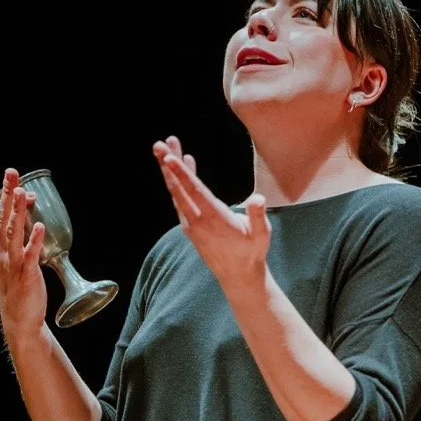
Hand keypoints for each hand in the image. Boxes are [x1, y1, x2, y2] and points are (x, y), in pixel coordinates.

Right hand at [0, 168, 48, 333]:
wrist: (19, 318)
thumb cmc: (18, 289)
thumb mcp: (12, 262)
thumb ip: (18, 243)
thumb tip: (29, 223)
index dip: (4, 197)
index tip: (11, 178)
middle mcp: (2, 253)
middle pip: (4, 218)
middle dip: (8, 194)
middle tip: (11, 173)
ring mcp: (13, 263)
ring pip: (14, 232)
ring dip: (19, 211)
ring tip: (25, 193)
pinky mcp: (27, 274)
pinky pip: (31, 254)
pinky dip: (35, 240)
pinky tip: (40, 226)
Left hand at [153, 136, 270, 288]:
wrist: (238, 276)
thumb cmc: (252, 253)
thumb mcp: (261, 235)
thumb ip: (257, 216)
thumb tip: (258, 198)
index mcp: (214, 219)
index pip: (194, 192)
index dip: (181, 174)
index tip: (169, 158)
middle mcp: (198, 221)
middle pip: (178, 189)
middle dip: (168, 165)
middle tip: (159, 144)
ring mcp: (191, 224)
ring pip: (176, 193)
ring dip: (170, 171)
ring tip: (166, 149)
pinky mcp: (190, 226)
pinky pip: (180, 200)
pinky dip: (178, 182)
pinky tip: (181, 167)